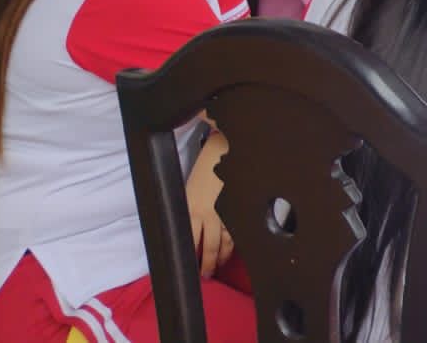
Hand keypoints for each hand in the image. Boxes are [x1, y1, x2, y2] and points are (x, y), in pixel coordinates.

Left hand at [186, 130, 233, 277]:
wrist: (222, 151)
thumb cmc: (203, 169)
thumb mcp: (188, 191)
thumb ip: (190, 211)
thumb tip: (190, 228)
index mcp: (191, 210)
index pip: (189, 241)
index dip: (189, 258)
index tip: (188, 269)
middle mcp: (207, 214)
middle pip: (208, 247)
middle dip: (207, 264)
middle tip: (206, 275)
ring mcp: (225, 212)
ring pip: (225, 242)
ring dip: (222, 256)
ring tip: (219, 265)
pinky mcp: (238, 207)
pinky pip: (236, 230)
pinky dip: (235, 242)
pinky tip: (233, 248)